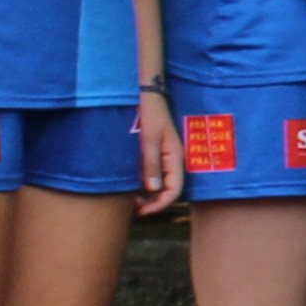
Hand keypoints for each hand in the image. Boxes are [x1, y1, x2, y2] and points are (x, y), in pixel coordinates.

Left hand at [134, 88, 182, 214]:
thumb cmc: (150, 114)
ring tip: (129, 198)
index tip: (143, 211)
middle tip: (133, 207)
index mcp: (175, 158)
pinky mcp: (155, 153)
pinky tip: (131, 183)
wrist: (147, 94)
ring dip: (147, 193)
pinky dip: (143, 182)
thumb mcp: (148, 140)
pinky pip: (153, 173)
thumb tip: (152, 189)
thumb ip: (150, 165)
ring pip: (160, 183)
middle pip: (168, 190)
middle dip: (152, 201)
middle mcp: (172, 161)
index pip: (174, 190)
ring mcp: (164, 157)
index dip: (160, 204)